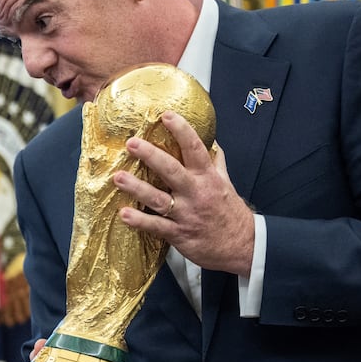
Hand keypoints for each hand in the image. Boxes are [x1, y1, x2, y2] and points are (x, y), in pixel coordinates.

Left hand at [113, 111, 254, 275]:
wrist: (242, 246)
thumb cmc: (229, 212)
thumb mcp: (226, 183)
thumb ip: (215, 163)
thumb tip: (212, 142)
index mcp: (207, 177)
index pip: (195, 148)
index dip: (181, 130)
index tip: (167, 115)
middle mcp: (195, 192)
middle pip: (172, 170)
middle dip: (151, 155)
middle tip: (131, 143)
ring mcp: (186, 214)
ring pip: (159, 199)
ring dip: (137, 188)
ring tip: (118, 177)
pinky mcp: (179, 234)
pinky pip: (156, 226)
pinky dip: (140, 221)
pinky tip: (124, 214)